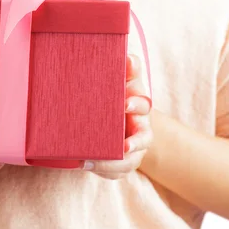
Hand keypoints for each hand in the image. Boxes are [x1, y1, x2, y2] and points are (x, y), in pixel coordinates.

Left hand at [82, 55, 152, 178]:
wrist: (119, 121)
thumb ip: (129, 69)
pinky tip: (84, 164)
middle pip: (143, 140)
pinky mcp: (120, 164)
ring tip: (89, 161)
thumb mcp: (125, 81)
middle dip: (134, 144)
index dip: (136, 105)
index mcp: (140, 108)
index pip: (143, 106)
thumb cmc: (119, 96)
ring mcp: (132, 150)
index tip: (125, 103)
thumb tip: (128, 57)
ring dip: (112, 163)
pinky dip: (102, 170)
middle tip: (124, 147)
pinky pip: (115, 172)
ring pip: (129, 162)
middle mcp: (141, 131)